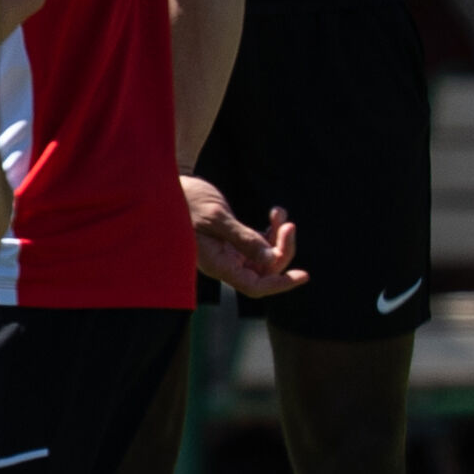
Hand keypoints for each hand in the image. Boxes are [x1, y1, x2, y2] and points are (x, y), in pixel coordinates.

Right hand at [192, 181, 308, 298]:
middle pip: (264, 270)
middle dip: (282, 249)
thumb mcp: (217, 218)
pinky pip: (259, 243)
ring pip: (264, 256)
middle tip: (289, 225)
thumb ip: (245, 239)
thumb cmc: (186, 202)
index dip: (280, 284)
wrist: (168, 187)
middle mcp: (223, 262)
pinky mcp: (230, 240)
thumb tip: (271, 259)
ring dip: (278, 237)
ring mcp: (227, 252)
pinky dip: (270, 230)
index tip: (304, 275)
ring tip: (279, 213)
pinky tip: (274, 213)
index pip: (254, 285)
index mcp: (217, 263)